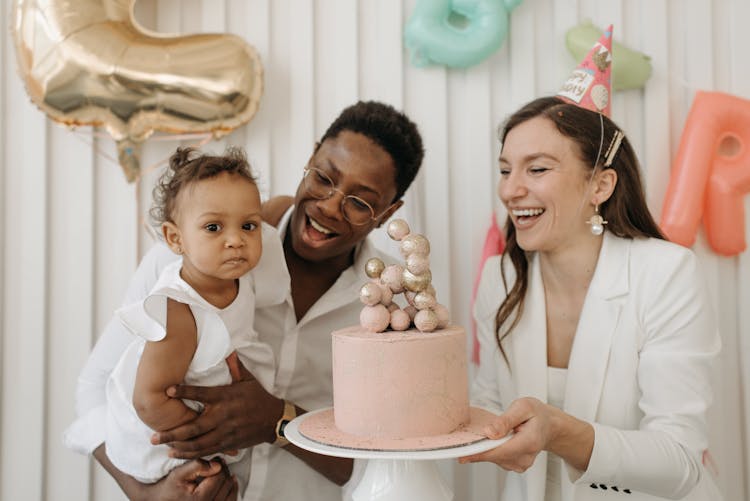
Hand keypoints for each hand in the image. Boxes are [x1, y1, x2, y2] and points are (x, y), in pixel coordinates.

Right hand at [148, 459, 237, 500]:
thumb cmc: (169, 487)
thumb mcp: (179, 474)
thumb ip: (198, 466)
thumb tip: (218, 465)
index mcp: (200, 499)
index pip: (219, 477)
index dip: (220, 464)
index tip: (215, 457)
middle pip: (226, 484)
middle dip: (224, 471)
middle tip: (218, 463)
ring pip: (231, 493)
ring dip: (228, 480)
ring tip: (221, 472)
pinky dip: (231, 491)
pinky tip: (228, 482)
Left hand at [152, 360, 282, 458]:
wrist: (274, 419)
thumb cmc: (258, 397)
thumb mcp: (248, 380)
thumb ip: (235, 367)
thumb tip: (229, 350)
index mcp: (225, 397)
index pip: (201, 394)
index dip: (184, 392)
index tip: (167, 391)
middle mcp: (223, 416)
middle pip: (194, 427)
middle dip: (172, 433)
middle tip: (154, 436)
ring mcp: (225, 432)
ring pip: (198, 443)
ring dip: (178, 446)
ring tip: (162, 446)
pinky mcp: (228, 443)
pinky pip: (207, 450)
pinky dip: (191, 453)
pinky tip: (178, 453)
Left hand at [458, 397, 555, 472]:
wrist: (548, 425)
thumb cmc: (536, 414)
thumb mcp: (523, 407)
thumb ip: (506, 419)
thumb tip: (489, 432)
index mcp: (529, 442)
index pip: (500, 451)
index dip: (480, 453)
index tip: (462, 455)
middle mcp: (525, 457)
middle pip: (494, 456)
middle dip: (481, 445)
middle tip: (478, 430)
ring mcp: (520, 464)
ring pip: (493, 458)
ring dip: (487, 446)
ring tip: (497, 430)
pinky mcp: (514, 466)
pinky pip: (496, 458)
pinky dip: (491, 449)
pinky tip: (498, 439)